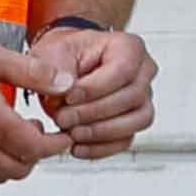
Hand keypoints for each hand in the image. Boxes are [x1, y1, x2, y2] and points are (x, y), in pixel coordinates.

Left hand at [18, 23, 157, 157]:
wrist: (64, 71)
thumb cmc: (65, 57)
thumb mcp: (53, 52)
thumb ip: (56, 67)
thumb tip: (65, 88)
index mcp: (128, 47)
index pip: (123, 70)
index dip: (96, 88)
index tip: (69, 97)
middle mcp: (142, 72)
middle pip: (132, 97)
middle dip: (94, 112)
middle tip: (64, 117)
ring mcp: (142, 99)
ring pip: (138, 120)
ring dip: (101, 132)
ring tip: (72, 132)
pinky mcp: (133, 122)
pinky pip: (127, 139)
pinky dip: (102, 147)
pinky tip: (79, 146)